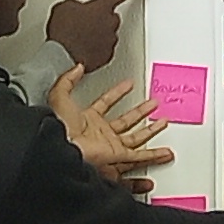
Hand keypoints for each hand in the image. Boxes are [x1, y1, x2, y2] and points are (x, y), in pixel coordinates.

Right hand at [44, 0, 149, 75]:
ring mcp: (111, 40)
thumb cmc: (63, 32)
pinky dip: (96, 49)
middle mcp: (111, 22)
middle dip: (101, 20)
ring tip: (79, 39)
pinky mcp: (107, 56)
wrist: (60, 56)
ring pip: (108, 34)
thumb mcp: (65, 6)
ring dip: (97, 35)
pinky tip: (83, 48)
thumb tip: (77, 10)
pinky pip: (104, 49)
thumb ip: (78, 4)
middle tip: (84, 25)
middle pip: (111, 17)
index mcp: (103, 6)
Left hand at [50, 67, 171, 189]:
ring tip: (163, 123)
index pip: (106, 103)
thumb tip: (77, 67)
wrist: (62, 148)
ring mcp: (111, 146)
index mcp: (88, 120)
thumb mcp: (59, 96)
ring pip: (136, 138)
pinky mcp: (118, 156)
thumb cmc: (58, 127)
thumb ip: (68, 80)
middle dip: (140, 112)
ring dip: (150, 130)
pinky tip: (164, 152)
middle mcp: (101, 134)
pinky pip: (139, 156)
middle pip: (126, 121)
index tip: (129, 85)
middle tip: (153, 104)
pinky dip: (153, 155)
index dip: (118, 92)